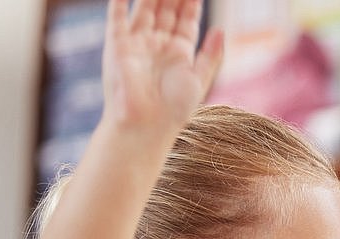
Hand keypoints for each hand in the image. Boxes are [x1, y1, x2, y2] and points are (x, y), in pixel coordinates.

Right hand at [101, 0, 223, 131]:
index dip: (191, 3)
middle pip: (166, 10)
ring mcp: (137, 43)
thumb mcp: (199, 79)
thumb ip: (210, 54)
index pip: (186, 20)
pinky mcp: (117, 46)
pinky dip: (118, 2)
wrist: (147, 125)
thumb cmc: (174, 109)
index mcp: (178, 53)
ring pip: (146, 8)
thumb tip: (221, 30)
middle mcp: (157, 44)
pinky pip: (117, 18)